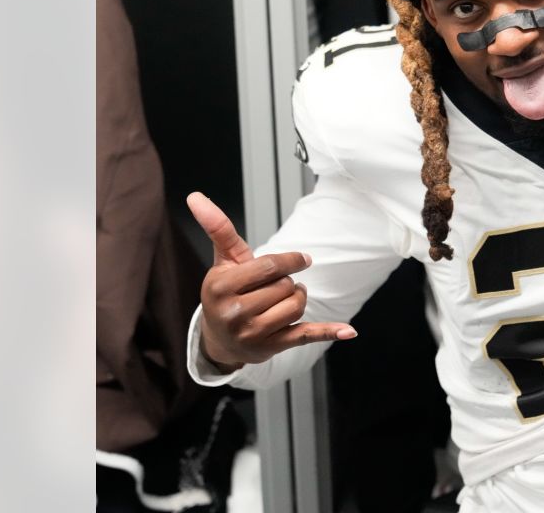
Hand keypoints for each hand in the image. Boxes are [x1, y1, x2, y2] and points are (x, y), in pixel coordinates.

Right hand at [187, 192, 356, 372]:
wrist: (219, 339)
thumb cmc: (225, 294)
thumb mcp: (222, 261)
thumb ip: (218, 228)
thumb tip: (196, 196)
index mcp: (222, 288)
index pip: (271, 267)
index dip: (292, 260)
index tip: (303, 259)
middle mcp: (235, 313)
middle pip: (286, 286)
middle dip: (286, 282)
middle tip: (271, 288)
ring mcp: (253, 333)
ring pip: (297, 305)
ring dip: (297, 299)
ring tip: (282, 301)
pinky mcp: (271, 348)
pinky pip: (305, 336)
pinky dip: (328, 332)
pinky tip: (348, 331)